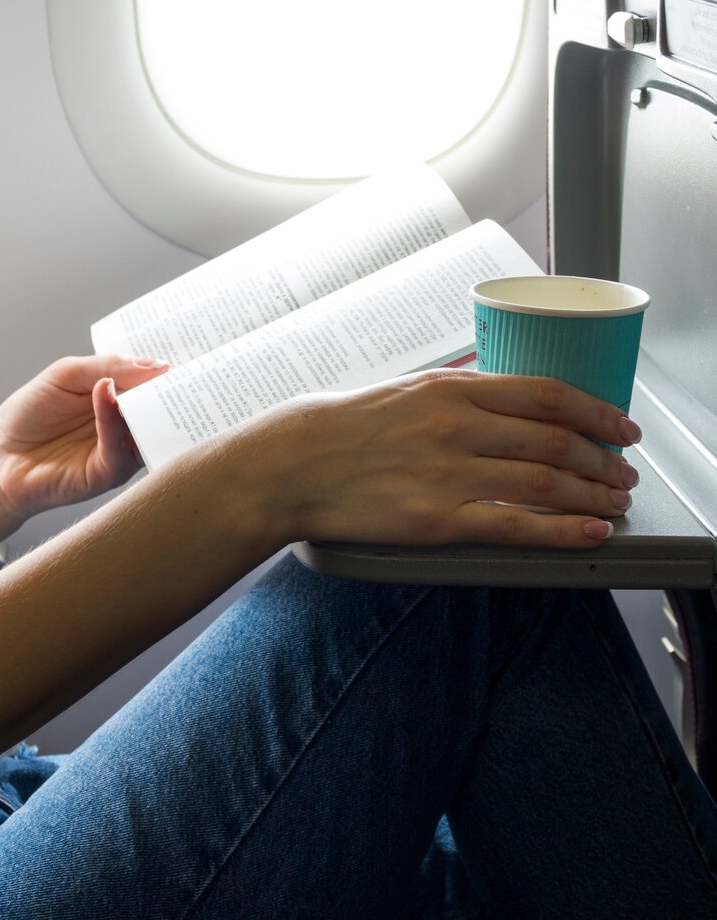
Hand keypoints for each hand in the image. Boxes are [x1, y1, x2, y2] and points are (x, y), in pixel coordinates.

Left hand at [0, 355, 168, 523]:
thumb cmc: (28, 417)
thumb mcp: (68, 375)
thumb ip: (109, 366)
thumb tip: (156, 365)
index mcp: (118, 401)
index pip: (153, 384)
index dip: (166, 370)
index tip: (180, 353)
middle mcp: (124, 427)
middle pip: (159, 408)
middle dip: (169, 389)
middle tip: (177, 370)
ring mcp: (119, 451)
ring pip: (147, 429)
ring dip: (148, 404)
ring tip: (148, 380)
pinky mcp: (107, 474)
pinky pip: (119, 447)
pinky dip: (114, 419)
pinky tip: (104, 394)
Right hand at [250, 369, 641, 549]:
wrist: (294, 464)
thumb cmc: (348, 427)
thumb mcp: (410, 389)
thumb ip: (462, 391)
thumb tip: (511, 393)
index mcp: (452, 388)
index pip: (546, 394)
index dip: (596, 411)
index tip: (621, 425)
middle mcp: (456, 426)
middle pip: (555, 439)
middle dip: (603, 458)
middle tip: (625, 472)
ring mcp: (448, 474)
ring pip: (544, 481)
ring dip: (592, 493)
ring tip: (616, 502)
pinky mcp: (437, 520)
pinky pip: (515, 525)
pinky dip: (561, 529)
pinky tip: (588, 531)